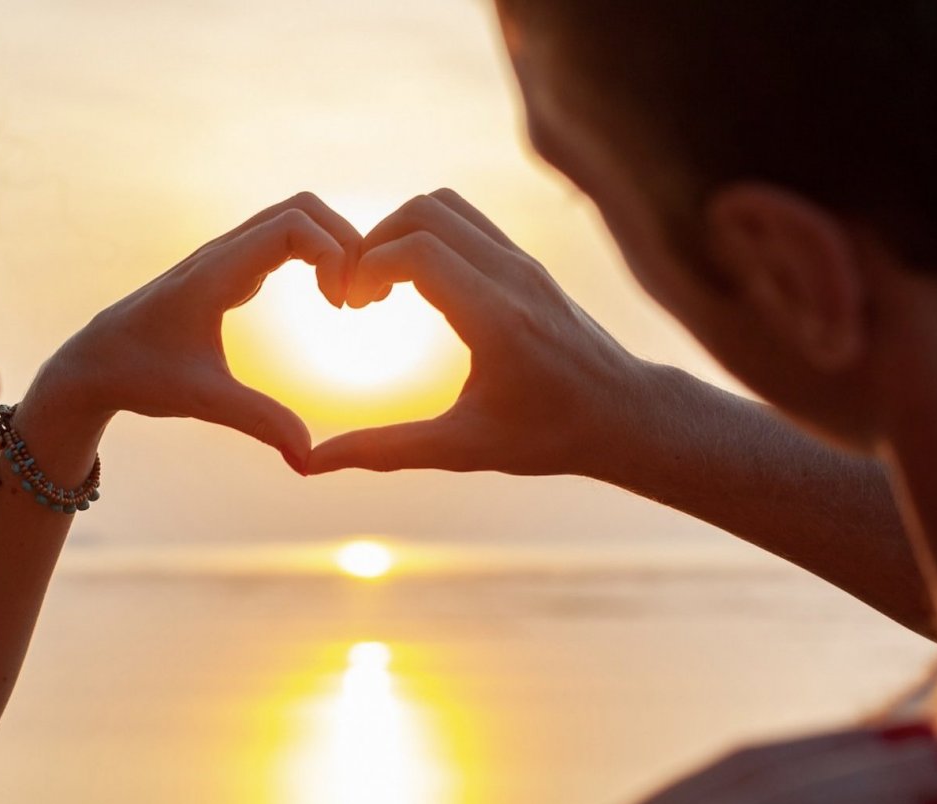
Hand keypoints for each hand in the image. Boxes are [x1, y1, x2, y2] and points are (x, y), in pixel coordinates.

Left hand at [26, 193, 359, 469]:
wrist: (93, 364)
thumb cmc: (141, 377)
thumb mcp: (204, 401)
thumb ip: (260, 423)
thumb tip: (309, 460)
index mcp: (216, 273)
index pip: (293, 224)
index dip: (334, 253)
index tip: (342, 306)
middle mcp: (222, 252)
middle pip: (303, 207)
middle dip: (345, 241)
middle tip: (357, 298)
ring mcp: (225, 255)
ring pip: (295, 217)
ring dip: (333, 245)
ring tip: (347, 298)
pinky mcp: (229, 268)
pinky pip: (284, 238)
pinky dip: (317, 254)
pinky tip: (327, 299)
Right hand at [306, 189, 652, 477]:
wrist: (625, 415)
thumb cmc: (548, 437)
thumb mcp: (460, 449)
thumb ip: (383, 451)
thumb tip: (311, 465)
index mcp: (496, 318)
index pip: (415, 251)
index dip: (367, 267)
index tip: (351, 307)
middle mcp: (512, 277)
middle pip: (424, 211)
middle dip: (375, 242)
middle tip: (360, 295)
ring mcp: (523, 263)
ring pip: (445, 206)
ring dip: (401, 232)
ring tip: (383, 286)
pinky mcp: (527, 262)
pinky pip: (466, 222)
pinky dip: (427, 236)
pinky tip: (415, 286)